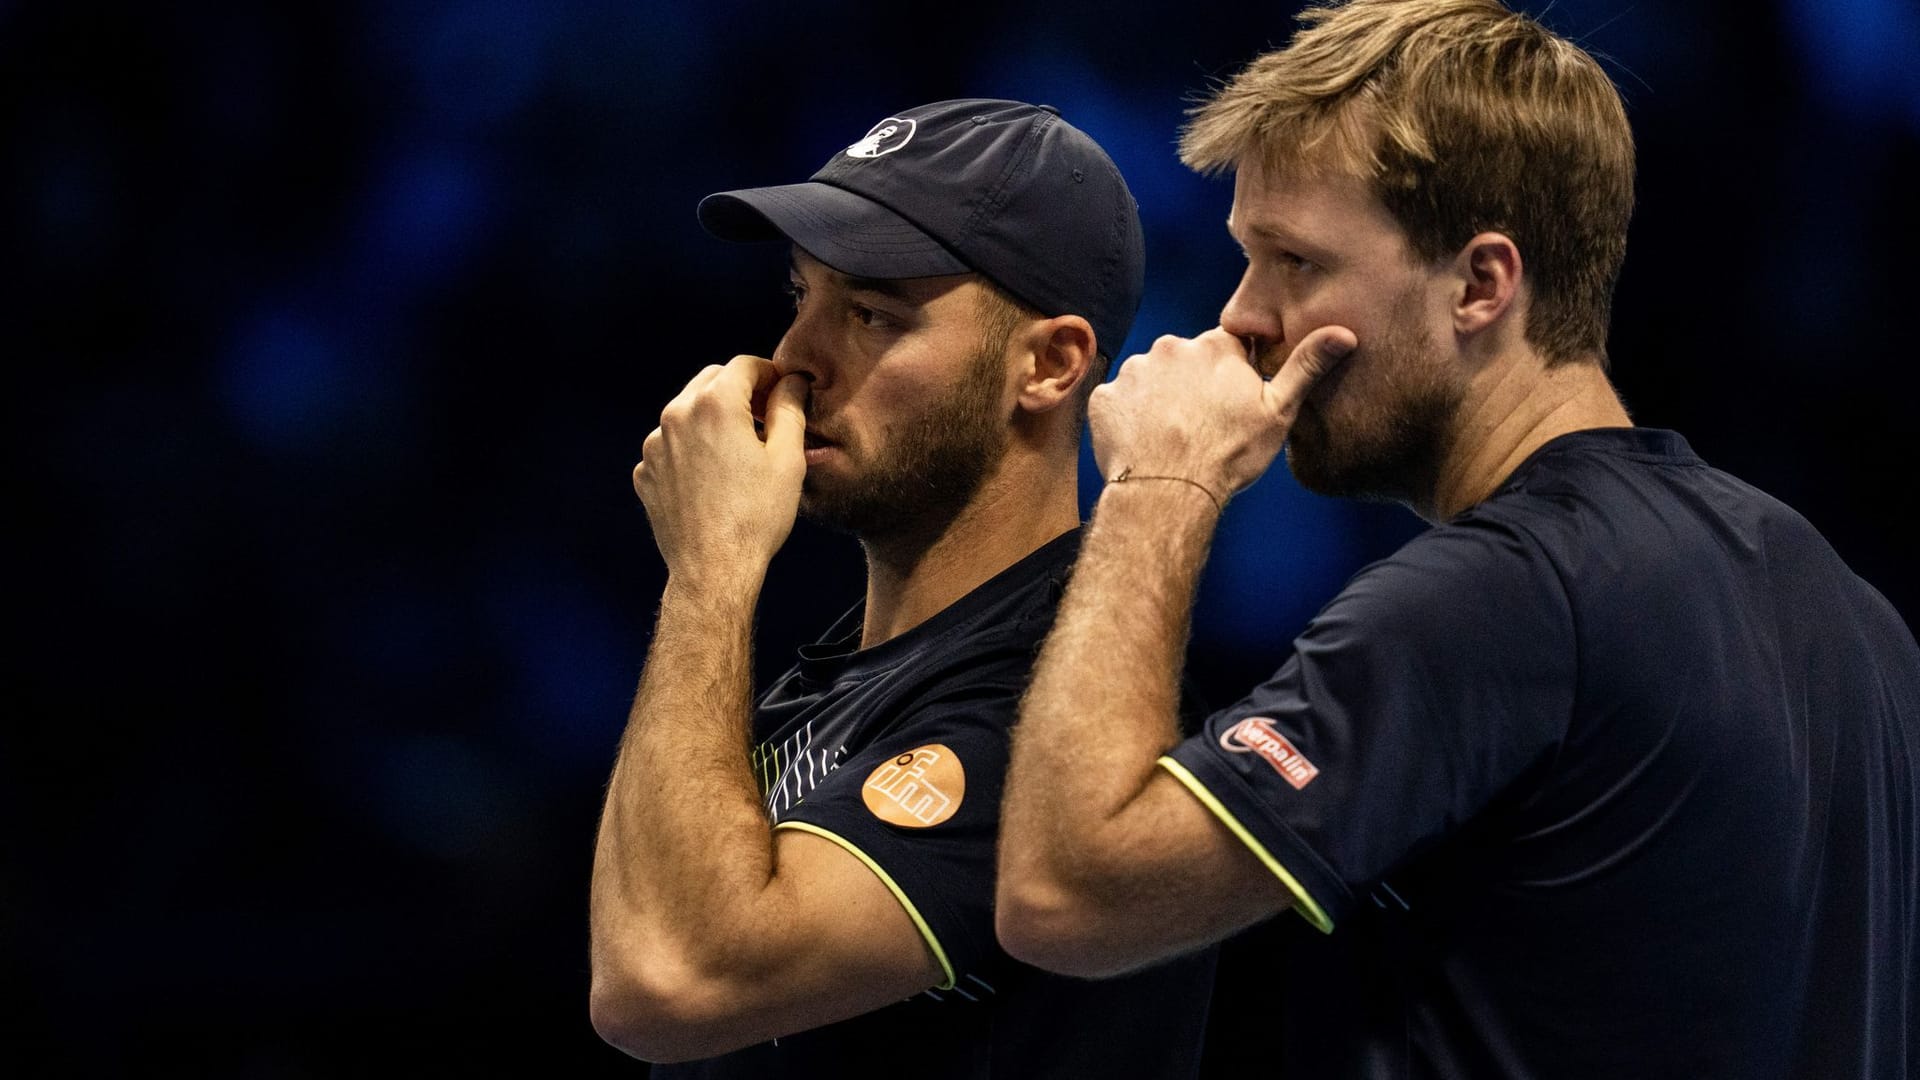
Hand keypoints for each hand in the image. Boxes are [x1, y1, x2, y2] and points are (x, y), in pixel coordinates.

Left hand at [633, 354, 809, 584]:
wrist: (713, 569)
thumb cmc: (756, 517)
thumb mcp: (787, 459)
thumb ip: (789, 409)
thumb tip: (792, 383)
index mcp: (714, 405)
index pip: (744, 365)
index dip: (770, 373)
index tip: (784, 391)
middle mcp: (676, 415)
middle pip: (711, 381)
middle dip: (740, 390)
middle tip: (765, 416)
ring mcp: (655, 445)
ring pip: (688, 412)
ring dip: (714, 419)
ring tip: (740, 450)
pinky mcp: (646, 472)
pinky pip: (671, 445)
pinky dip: (692, 449)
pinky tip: (714, 477)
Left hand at [1088, 325, 1355, 501]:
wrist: (1169, 491)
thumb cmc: (1229, 455)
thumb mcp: (1278, 412)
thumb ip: (1306, 366)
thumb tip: (1344, 332)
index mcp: (1215, 347)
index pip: (1226, 348)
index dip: (1231, 375)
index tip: (1231, 404)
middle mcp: (1171, 348)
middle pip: (1186, 360)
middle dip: (1192, 385)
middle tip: (1201, 425)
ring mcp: (1134, 372)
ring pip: (1151, 379)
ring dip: (1159, 400)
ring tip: (1172, 437)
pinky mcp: (1105, 397)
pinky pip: (1119, 402)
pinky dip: (1129, 418)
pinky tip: (1145, 443)